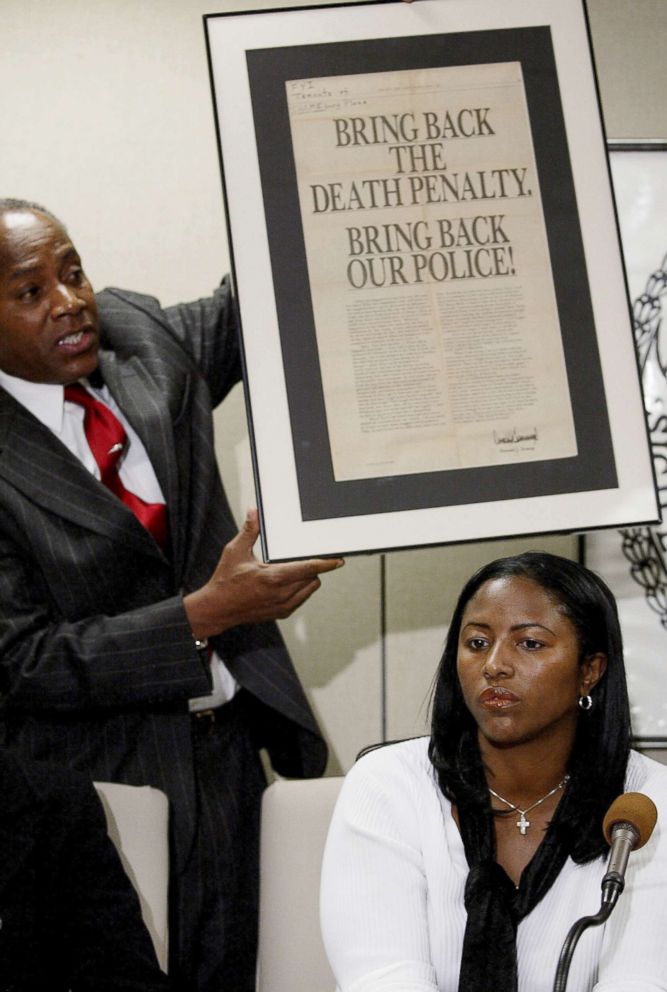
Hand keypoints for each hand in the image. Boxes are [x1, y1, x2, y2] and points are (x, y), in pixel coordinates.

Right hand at [184, 509, 343, 637]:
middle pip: (313, 577)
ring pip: (310, 588)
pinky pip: (302, 598)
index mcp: (273, 578)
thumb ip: (249, 531)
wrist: (217, 609)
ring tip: (293, 569)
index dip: (326, 563)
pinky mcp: (281, 613)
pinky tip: (288, 581)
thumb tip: (254, 512)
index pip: (308, 569)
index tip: (338, 560)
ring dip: (308, 578)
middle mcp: (281, 594)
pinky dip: (301, 589)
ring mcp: (282, 606)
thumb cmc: (225, 581)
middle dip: (312, 567)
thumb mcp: (235, 552)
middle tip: (305, 557)